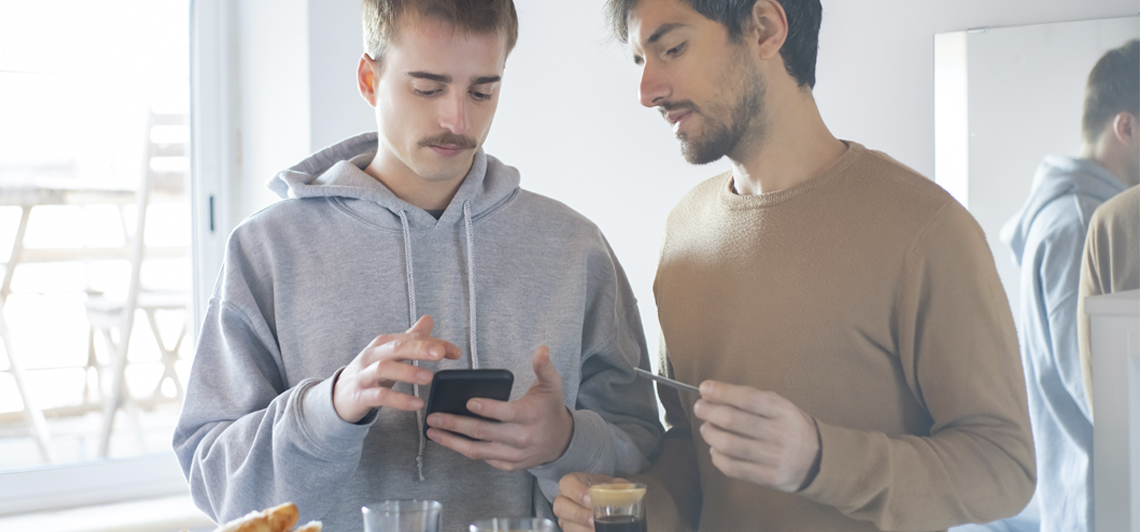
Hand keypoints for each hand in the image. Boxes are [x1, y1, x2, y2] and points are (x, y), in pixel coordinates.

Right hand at [333, 315, 461, 422]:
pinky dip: (399, 400)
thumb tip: (428, 319)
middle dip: (419, 348)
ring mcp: (364, 376)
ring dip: (407, 372)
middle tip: (440, 353)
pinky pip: (380, 397)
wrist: (338, 397)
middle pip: (396, 348)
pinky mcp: (361, 396)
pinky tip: (416, 403)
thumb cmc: (369, 373)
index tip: (455, 352)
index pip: (411, 339)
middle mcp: (372, 356)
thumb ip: (410, 339)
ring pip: (385, 369)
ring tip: (429, 378)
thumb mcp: (389, 354)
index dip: (434, 343)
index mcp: (382, 344)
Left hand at [426, 346, 573, 470]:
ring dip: (452, 441)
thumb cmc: (550, 409)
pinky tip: (448, 440)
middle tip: (434, 417)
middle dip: (455, 424)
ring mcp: (514, 455)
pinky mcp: (508, 465)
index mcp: (530, 416)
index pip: (506, 413)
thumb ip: (544, 367)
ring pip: (478, 450)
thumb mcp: (552, 385)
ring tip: (432, 431)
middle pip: (483, 432)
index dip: (487, 409)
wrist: (562, 441)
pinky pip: (482, 458)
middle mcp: (521, 438)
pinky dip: (463, 450)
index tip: (468, 402)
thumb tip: (541, 350)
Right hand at [553, 473, 624, 531]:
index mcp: (574, 483)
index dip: (576, 491)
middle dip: (578, 514)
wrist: (608, 503)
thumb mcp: (615, 485)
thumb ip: (620, 487)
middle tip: (593, 519)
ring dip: (582, 529)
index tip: (590, 499)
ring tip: (597, 529)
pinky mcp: (570, 529)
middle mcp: (565, 500)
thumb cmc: (607, 491)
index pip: (567, 483)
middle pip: (560, 507)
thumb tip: (628, 492)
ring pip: (566, 524)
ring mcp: (566, 518)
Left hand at [694, 380, 820, 491]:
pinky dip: (717, 457)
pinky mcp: (768, 478)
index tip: (704, 388)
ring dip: (710, 434)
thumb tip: (715, 394)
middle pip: (733, 420)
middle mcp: (779, 434)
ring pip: (729, 445)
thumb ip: (753, 400)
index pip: (748, 398)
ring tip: (707, 428)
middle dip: (709, 412)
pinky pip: (733, 468)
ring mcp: (773, 458)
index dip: (722, 392)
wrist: (819, 460)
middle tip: (700, 408)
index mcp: (783, 411)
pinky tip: (715, 449)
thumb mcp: (781, 406)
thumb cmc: (792, 427)